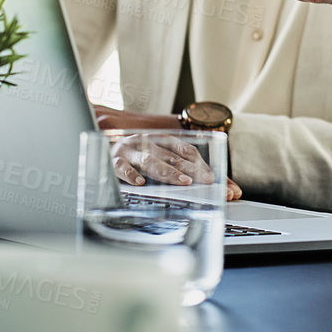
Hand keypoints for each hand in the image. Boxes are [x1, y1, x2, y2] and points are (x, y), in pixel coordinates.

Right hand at [92, 106, 241, 201]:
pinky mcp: (113, 160)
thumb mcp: (162, 161)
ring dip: (168, 171)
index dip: (203, 165)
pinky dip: (131, 174)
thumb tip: (230, 191)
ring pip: (151, 160)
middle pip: (173, 156)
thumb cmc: (138, 158)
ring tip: (182, 182)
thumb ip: (192, 175)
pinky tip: (140, 183)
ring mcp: (130, 150)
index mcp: (162, 140)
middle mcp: (148, 142)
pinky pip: (121, 167)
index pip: (187, 150)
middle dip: (192, 171)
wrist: (101, 147)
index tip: (216, 180)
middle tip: (207, 182)